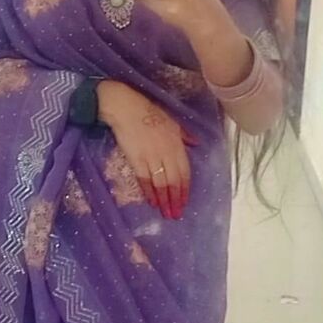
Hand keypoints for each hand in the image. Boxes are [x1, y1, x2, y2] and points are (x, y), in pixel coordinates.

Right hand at [96, 80, 199, 220]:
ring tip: (166, 213)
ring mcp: (151, 157)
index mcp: (176, 144)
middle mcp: (166, 152)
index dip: (185, 188)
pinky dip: (149, 193)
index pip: (184, 171)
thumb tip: (197, 143)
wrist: (126, 108)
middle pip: (174, 181)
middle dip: (176, 199)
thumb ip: (185, 134)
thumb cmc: (148, 112)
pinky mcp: (136, 159)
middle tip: (176, 215)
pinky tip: (152, 202)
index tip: (185, 202)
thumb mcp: (172, 121)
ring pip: (161, 183)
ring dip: (164, 201)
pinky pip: (145, 180)